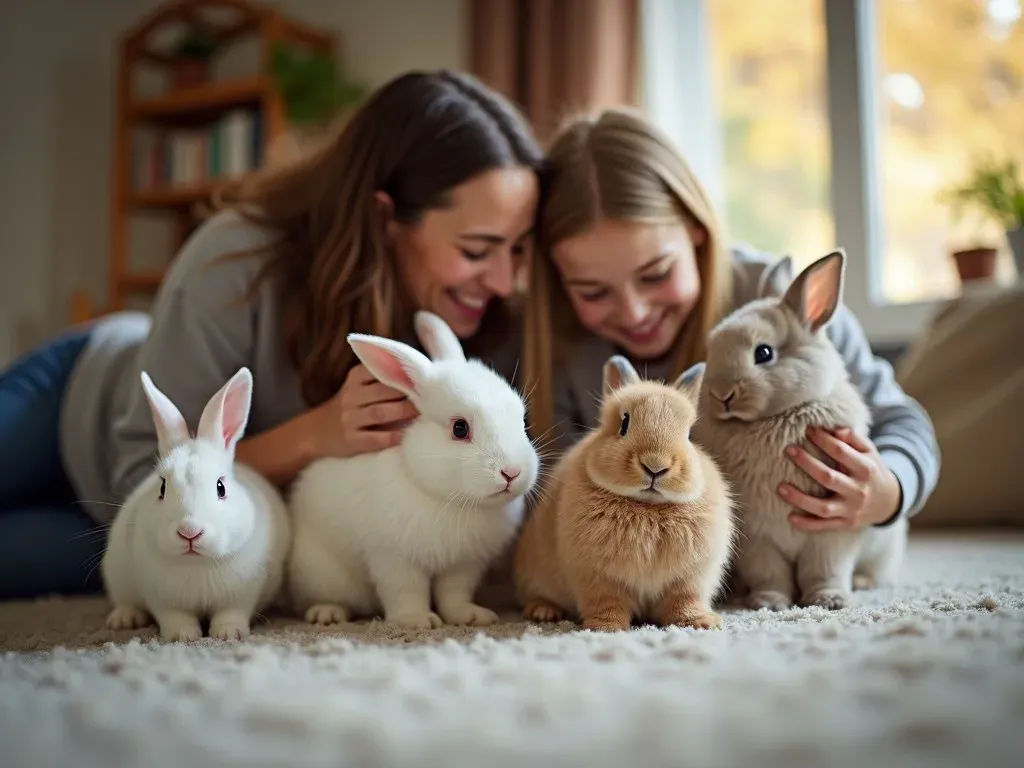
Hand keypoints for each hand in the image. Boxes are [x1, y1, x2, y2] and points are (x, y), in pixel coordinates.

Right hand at [313, 364, 418, 458]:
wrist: (317, 431)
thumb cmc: (350, 405)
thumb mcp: (358, 384)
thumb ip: (381, 376)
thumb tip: (421, 369)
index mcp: (355, 378)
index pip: (380, 369)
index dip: (403, 372)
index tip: (424, 374)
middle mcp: (351, 396)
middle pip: (384, 391)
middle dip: (409, 393)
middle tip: (431, 395)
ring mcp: (350, 418)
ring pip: (380, 413)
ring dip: (404, 412)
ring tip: (424, 412)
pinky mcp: (351, 440)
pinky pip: (375, 438)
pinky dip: (392, 437)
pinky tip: (406, 435)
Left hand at [779, 427, 901, 530]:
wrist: (889, 502)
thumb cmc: (871, 470)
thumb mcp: (869, 451)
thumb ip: (854, 437)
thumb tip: (835, 429)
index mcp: (865, 469)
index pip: (841, 452)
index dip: (823, 440)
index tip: (807, 430)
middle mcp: (859, 491)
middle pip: (828, 478)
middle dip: (807, 463)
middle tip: (789, 449)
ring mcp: (851, 510)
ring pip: (823, 507)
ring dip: (800, 498)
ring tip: (780, 487)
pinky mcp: (846, 524)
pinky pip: (824, 526)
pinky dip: (807, 524)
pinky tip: (790, 518)